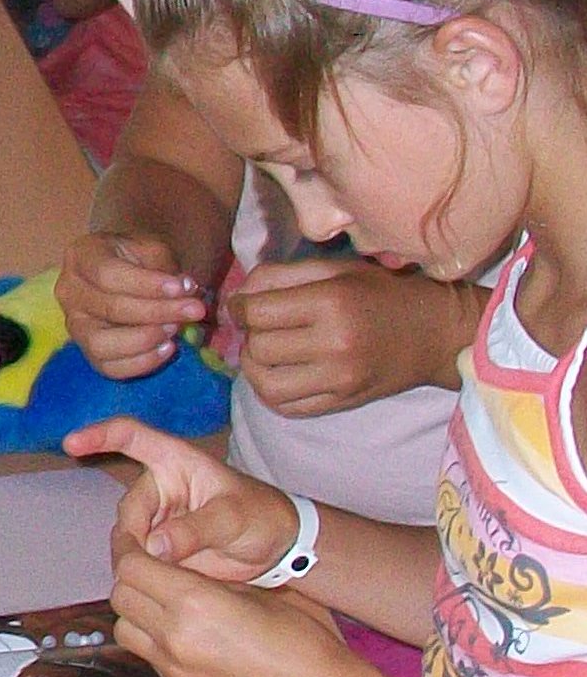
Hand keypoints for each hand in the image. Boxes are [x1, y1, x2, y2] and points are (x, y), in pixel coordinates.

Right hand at [56, 231, 208, 375]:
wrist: (127, 272)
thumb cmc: (139, 258)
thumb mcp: (152, 249)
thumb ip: (165, 268)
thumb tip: (184, 290)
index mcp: (81, 255)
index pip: (108, 274)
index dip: (147, 284)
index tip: (184, 287)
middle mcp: (69, 292)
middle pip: (110, 308)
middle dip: (157, 312)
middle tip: (194, 310)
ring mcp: (74, 325)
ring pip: (102, 344)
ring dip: (144, 340)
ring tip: (175, 330)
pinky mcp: (86, 351)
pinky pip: (109, 367)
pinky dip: (141, 362)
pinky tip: (167, 348)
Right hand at [66, 415, 298, 579]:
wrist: (278, 548)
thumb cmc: (262, 517)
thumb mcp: (234, 519)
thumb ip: (195, 530)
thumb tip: (155, 547)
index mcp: (176, 463)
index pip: (132, 437)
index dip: (100, 435)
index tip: (71, 444)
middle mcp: (161, 488)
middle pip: (128, 512)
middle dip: (133, 540)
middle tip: (151, 566)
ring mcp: (158, 519)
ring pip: (128, 540)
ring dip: (138, 560)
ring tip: (166, 578)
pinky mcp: (160, 548)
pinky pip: (138, 559)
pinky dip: (143, 573)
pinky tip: (158, 586)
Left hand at [109, 549, 362, 676]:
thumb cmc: (307, 642)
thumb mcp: (262, 590)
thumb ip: (215, 576)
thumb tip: (183, 566)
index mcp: (196, 603)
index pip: (132, 566)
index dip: (129, 546)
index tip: (136, 538)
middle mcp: (175, 638)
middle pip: (121, 595)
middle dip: (130, 575)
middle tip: (149, 564)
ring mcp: (174, 670)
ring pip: (125, 629)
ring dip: (136, 609)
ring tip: (163, 600)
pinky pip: (148, 656)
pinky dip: (152, 638)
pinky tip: (182, 631)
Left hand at [230, 258, 478, 416]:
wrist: (437, 333)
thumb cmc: (384, 293)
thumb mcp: (337, 269)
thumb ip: (283, 275)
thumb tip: (240, 295)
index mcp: (332, 303)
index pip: (258, 313)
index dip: (241, 307)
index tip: (245, 304)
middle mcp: (334, 344)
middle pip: (259, 348)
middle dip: (250, 334)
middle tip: (261, 325)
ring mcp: (338, 380)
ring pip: (265, 384)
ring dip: (254, 367)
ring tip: (266, 351)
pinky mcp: (341, 402)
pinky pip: (285, 407)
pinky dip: (271, 391)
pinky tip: (280, 372)